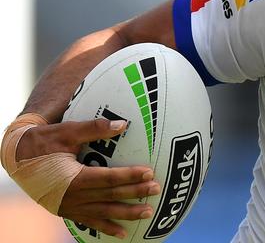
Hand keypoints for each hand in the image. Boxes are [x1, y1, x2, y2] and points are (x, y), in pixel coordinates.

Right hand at [17, 118, 160, 238]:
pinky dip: (106, 228)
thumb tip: (123, 124)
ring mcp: (69, 206)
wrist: (17, 157)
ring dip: (126, 213)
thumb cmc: (44, 141)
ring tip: (147, 213)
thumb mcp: (68, 132)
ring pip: (103, 213)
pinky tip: (123, 233)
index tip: (149, 172)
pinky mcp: (67, 210)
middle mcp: (72, 196)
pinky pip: (90, 221)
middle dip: (135, 193)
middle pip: (110, 196)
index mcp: (73, 178)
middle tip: (156, 190)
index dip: (130, 176)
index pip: (108, 178)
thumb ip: (95, 129)